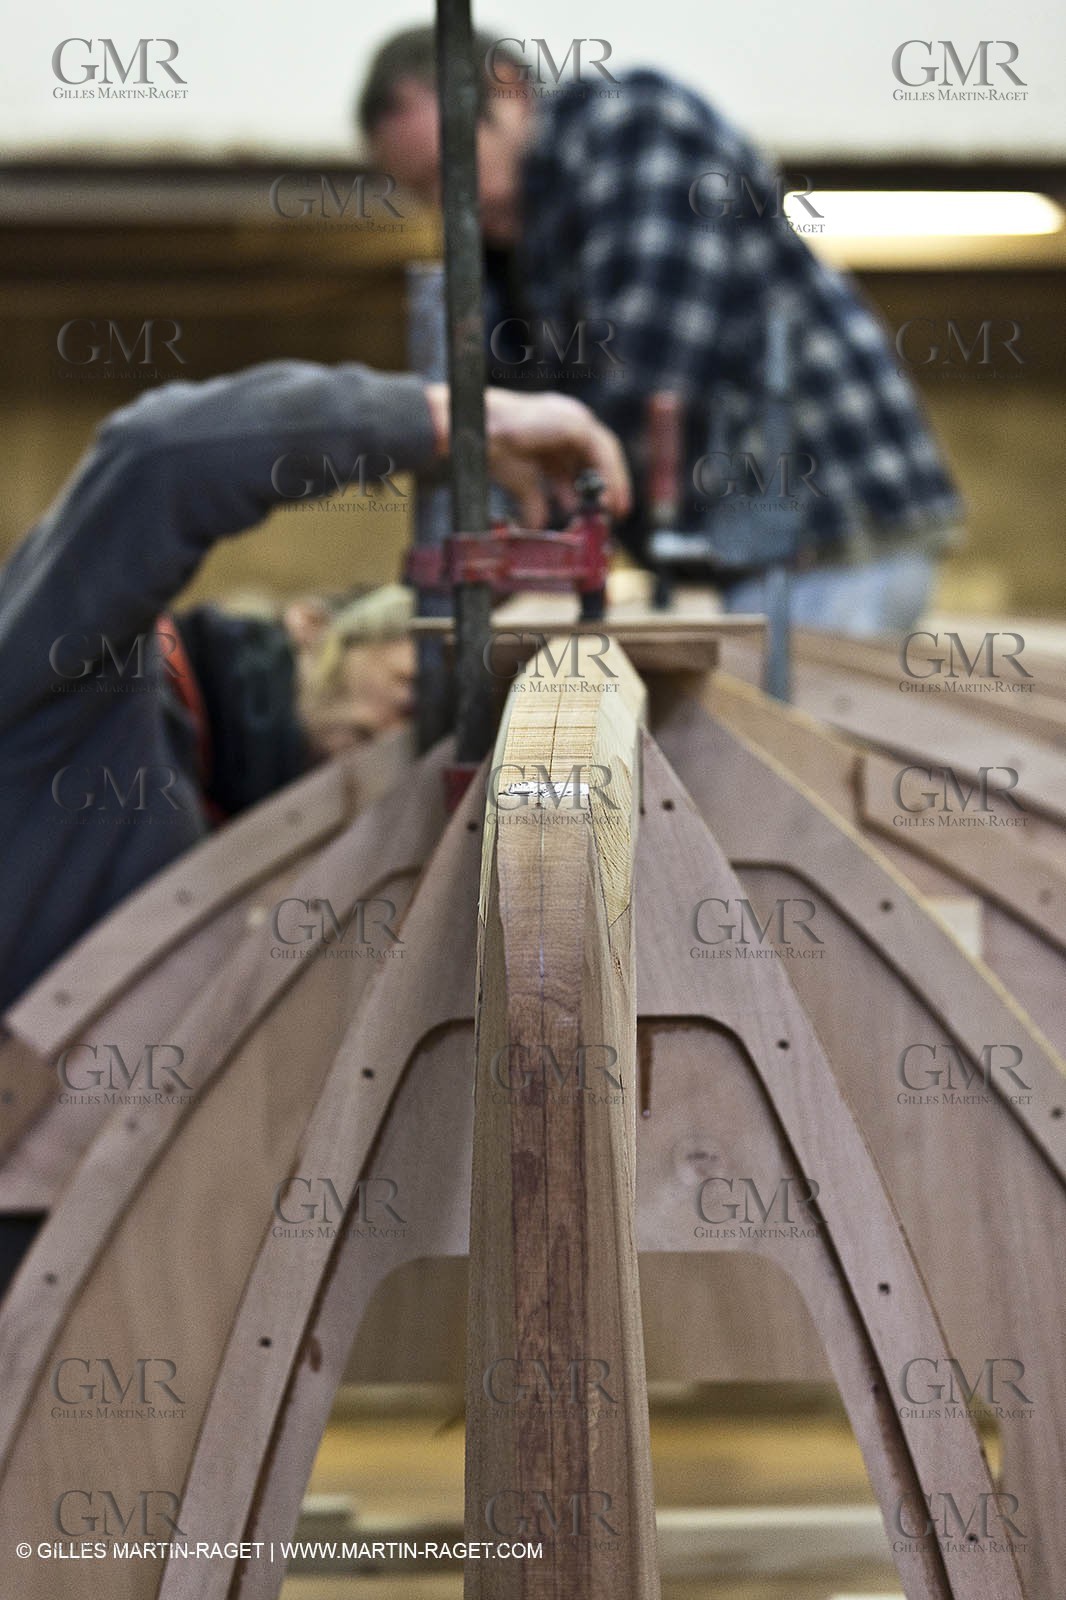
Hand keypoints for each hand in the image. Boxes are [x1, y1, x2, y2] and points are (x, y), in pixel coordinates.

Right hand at [423, 384, 630, 527]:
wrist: (479, 436)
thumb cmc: (493, 450)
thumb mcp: (522, 481)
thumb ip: (534, 501)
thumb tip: (537, 527)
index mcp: (552, 428)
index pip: (581, 456)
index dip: (591, 482)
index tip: (598, 508)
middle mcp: (565, 419)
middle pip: (596, 454)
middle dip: (606, 484)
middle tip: (614, 512)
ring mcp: (572, 417)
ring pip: (604, 452)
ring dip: (613, 482)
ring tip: (614, 510)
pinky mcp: (575, 423)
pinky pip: (602, 452)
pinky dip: (610, 476)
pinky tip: (607, 499)